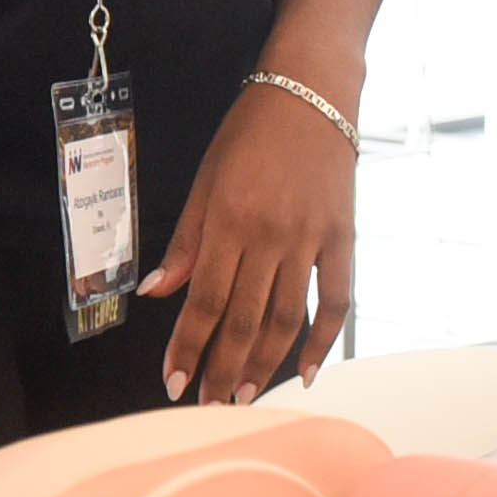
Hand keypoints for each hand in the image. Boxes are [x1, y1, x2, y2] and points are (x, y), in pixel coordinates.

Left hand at [141, 79, 355, 405]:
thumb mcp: (204, 180)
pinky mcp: (343, 239)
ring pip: (285, 321)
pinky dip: (323, 342)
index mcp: (227, 222)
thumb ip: (183, 242)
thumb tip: (154, 292)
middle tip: (208, 404)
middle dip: (221, 369)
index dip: (187, 348)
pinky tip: (307, 373)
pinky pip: (336, 302)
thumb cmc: (248, 134)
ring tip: (245, 397)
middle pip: (242, 321)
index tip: (173, 383)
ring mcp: (310, 240)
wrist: (311, 92)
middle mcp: (269, 237)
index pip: (202, 302)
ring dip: (263, 365)